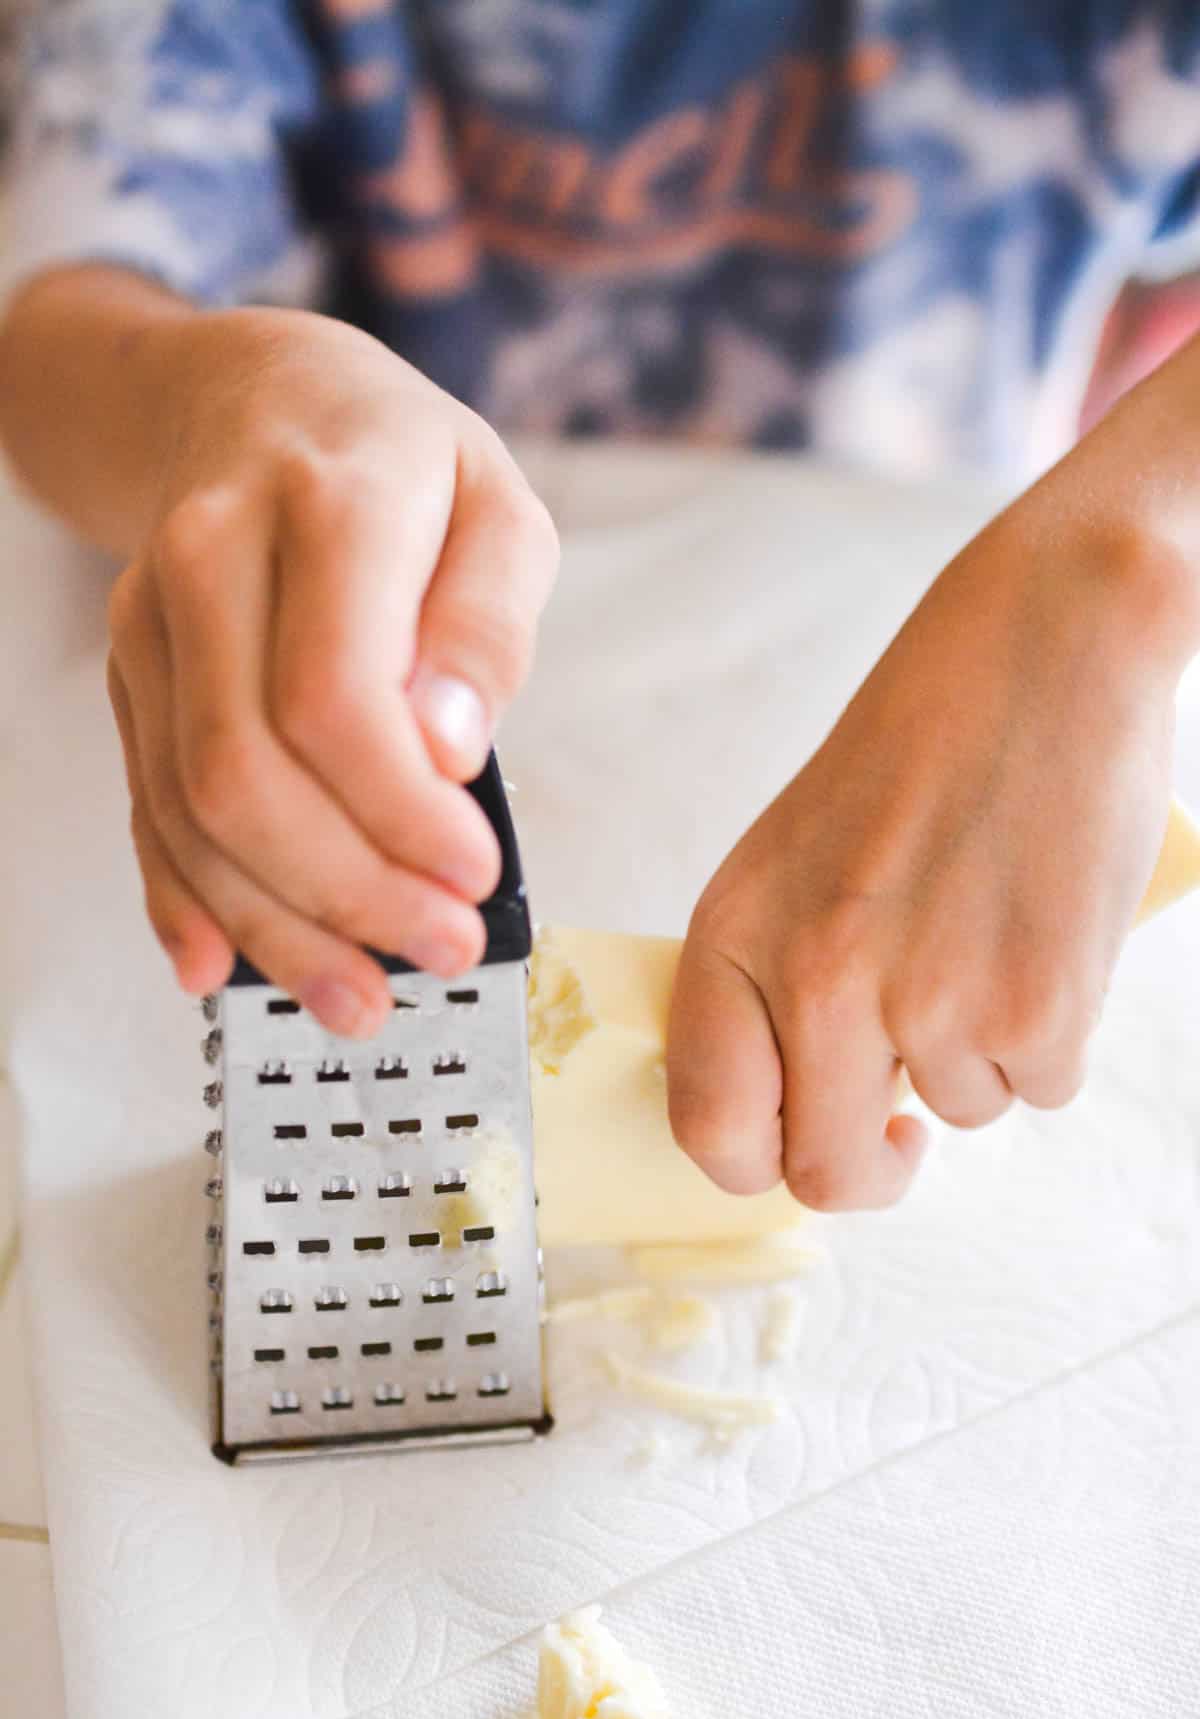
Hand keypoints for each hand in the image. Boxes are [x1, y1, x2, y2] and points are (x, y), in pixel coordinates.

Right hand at [105, 307, 557, 1034]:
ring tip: (362, 999)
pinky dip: (183, 897)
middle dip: (347, 891)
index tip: (474, 875)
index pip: (333, 694)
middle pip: (245, 770)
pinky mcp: (131, 676)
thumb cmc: (400, 462)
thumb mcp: (499, 504)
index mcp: (326, 505)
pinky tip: (223, 966)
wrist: (251, 399)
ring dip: (274, 925)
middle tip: (442, 950)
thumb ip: (487, 620)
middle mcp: (209, 560)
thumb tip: (449, 747)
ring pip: (188, 807)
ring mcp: (153, 625)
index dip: (399, 812)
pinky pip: (145, 804)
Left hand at [668, 479, 1195, 1210]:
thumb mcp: (796, 854)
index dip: (757, 1164)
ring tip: (989, 934)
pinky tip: (1043, 933)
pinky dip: (1052, 1034)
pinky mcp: (1039, 1007)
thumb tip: (809, 1102)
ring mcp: (930, 1001)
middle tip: (902, 1123)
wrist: (1042, 647)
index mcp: (737, 934)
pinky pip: (1042, 1084)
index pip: (709, 1126)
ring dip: (978, 1057)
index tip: (801, 1141)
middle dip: (872, 1163)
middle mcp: (818, 980)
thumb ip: (778, 977)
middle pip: (827, 1171)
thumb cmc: (922, 742)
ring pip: (959, 1113)